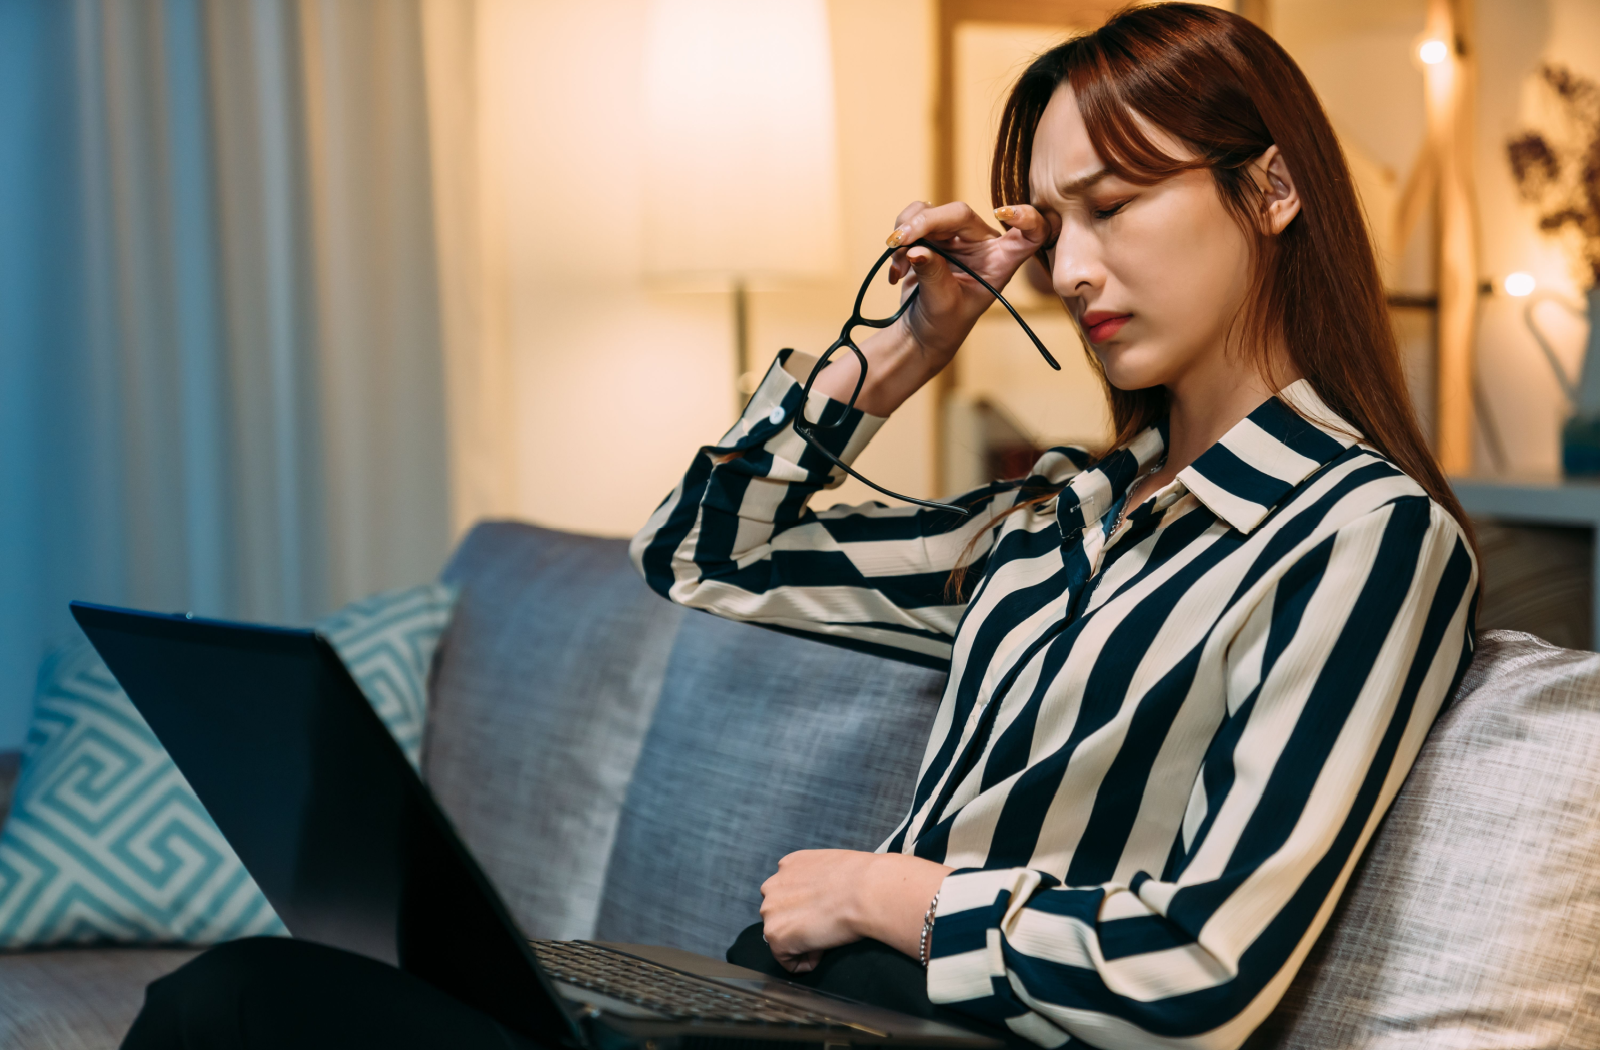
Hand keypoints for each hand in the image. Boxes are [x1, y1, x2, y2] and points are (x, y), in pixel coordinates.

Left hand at [758, 849, 951, 972]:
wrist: (866, 891)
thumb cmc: (862, 879)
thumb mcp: (834, 866)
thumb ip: (818, 879)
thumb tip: (827, 895)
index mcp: (788, 865)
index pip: (787, 894)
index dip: (807, 908)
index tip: (826, 912)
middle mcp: (773, 885)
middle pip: (780, 915)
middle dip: (800, 924)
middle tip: (827, 926)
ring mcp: (770, 911)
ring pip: (781, 936)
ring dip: (802, 942)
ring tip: (827, 935)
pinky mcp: (775, 936)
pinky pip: (787, 959)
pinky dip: (806, 961)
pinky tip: (824, 948)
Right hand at [810, 201, 1049, 415]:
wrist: (923, 332)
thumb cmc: (945, 325)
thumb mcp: (943, 304)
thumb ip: (933, 274)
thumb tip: (916, 249)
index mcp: (1001, 260)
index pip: (1030, 232)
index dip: (1026, 216)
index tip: (1003, 212)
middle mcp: (982, 243)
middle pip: (960, 214)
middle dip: (926, 223)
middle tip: (901, 241)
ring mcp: (955, 236)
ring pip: (931, 210)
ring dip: (908, 231)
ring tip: (899, 263)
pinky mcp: (932, 234)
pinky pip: (914, 217)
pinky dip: (900, 237)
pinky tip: (898, 266)